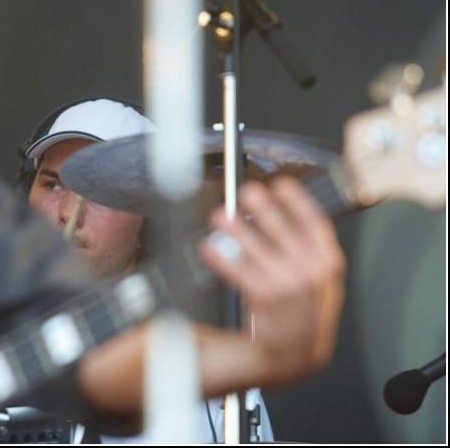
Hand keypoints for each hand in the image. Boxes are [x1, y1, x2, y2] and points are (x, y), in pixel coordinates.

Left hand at [199, 176, 345, 383]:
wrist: (293, 354)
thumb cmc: (300, 311)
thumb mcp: (319, 280)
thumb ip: (307, 249)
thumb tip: (275, 212)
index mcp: (329, 264)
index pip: (315, 223)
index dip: (298, 200)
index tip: (281, 184)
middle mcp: (311, 274)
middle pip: (285, 231)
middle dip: (265, 208)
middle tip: (247, 192)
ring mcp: (289, 288)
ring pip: (259, 250)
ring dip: (237, 229)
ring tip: (219, 216)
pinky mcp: (266, 300)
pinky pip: (239, 273)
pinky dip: (221, 258)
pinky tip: (209, 248)